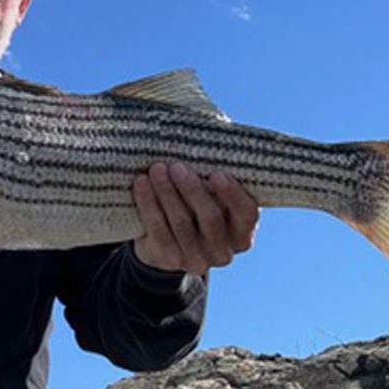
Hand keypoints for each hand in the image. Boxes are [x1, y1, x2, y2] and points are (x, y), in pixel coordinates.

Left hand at [132, 162, 258, 275]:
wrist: (163, 244)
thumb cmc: (194, 207)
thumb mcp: (210, 195)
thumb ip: (215, 174)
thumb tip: (214, 128)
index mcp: (242, 233)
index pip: (246, 214)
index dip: (233, 194)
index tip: (217, 173)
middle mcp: (224, 251)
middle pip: (211, 218)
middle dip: (192, 189)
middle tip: (176, 166)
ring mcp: (198, 259)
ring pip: (182, 224)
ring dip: (167, 193)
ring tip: (156, 170)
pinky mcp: (170, 260)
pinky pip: (158, 230)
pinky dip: (149, 204)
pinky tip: (142, 184)